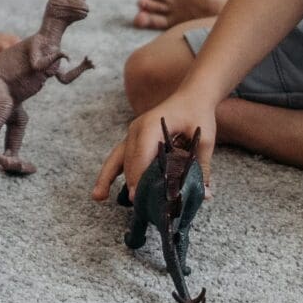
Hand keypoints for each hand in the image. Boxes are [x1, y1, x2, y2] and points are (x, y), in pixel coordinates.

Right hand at [90, 85, 218, 204]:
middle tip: (136, 207)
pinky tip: (102, 188)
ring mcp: (132, 133)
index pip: (141, 155)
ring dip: (107, 177)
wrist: (192, 94)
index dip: (138, 177)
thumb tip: (204, 194)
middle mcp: (136, 129)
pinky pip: (118, 156)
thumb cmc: (197, 114)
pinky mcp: (133, 138)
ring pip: (117, 158)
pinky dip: (110, 171)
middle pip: (128, 160)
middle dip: (130, 184)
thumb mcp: (204, 139)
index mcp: (152, 126)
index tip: (137, 197)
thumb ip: (202, 166)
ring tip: (98, 197)